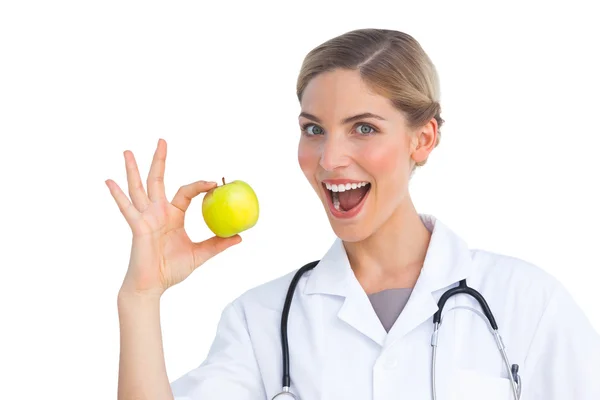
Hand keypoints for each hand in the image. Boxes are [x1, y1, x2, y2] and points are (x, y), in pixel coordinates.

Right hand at [106, 139, 241, 296]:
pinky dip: (118, 195)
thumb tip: (240, 237)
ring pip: (138, 188)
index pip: (186, 192)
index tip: (214, 183)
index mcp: (173, 215)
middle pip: (157, 180)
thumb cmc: (172, 270)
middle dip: (159, 160)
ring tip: (127, 151)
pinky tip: (109, 181)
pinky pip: (127, 209)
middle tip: (162, 140)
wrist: (153, 286)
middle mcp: (157, 212)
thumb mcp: (200, 254)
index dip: (199, 185)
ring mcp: (145, 217)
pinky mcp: (137, 226)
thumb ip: (218, 244)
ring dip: (132, 169)